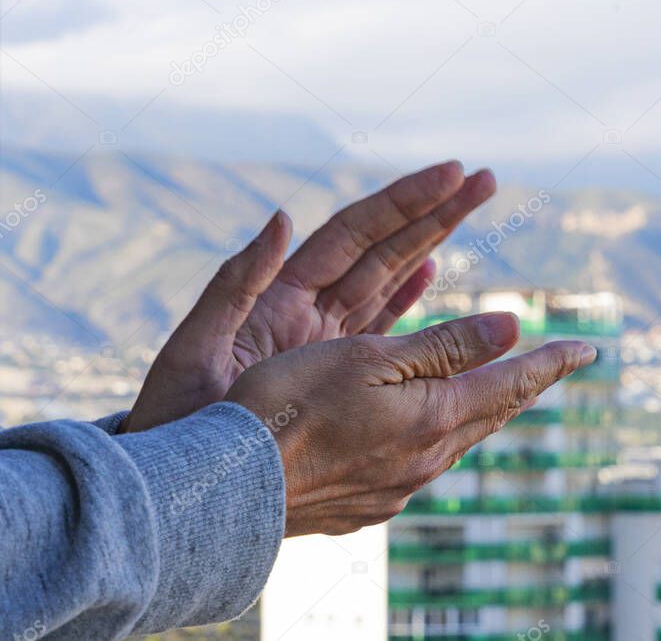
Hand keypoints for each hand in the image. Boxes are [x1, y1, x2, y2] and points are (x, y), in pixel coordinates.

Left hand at [124, 161, 495, 431]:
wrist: (182, 486)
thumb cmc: (176, 421)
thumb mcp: (196, 349)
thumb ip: (235, 284)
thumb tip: (280, 218)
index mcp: (279, 297)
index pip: (354, 234)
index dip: (404, 202)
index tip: (452, 174)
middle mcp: (306, 310)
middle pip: (382, 249)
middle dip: (432, 213)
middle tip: (483, 180)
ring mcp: (322, 341)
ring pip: (388, 282)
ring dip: (428, 246)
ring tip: (469, 209)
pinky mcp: (331, 375)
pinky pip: (378, 331)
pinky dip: (404, 299)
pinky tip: (431, 274)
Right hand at [225, 312, 596, 536]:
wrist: (231, 490)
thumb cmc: (292, 408)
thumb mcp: (371, 360)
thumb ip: (445, 347)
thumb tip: (513, 327)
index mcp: (435, 418)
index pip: (512, 384)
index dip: (551, 363)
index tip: (589, 348)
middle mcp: (427, 460)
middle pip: (492, 415)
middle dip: (524, 386)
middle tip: (552, 366)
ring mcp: (398, 488)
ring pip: (458, 441)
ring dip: (483, 411)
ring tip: (496, 392)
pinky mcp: (369, 504)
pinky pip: (422, 463)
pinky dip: (438, 435)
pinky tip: (425, 433)